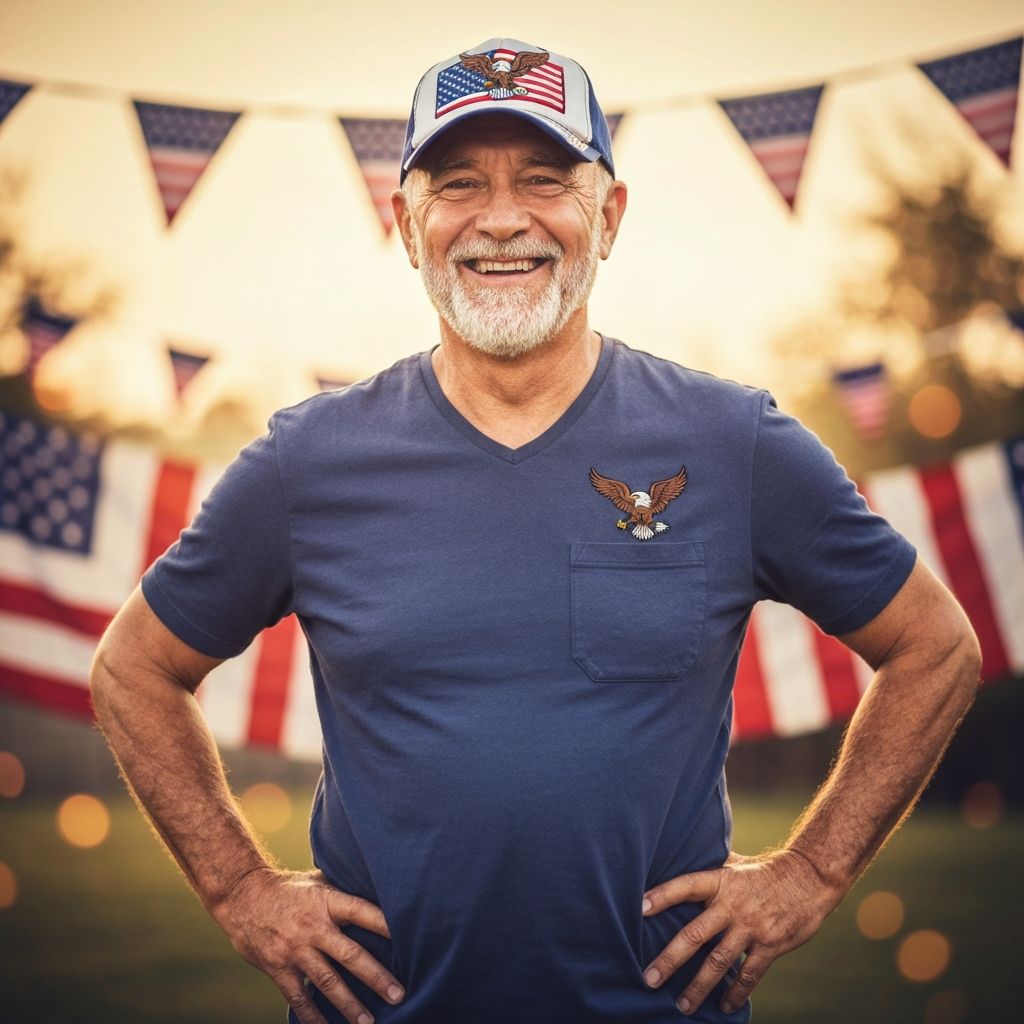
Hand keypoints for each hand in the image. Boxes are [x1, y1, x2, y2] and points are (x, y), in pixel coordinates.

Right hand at [211, 866, 404, 1023]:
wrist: (242, 895)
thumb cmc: (288, 888)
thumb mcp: (318, 882)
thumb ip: (343, 894)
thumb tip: (377, 892)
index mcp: (326, 901)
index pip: (362, 912)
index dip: (384, 923)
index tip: (409, 936)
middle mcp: (313, 926)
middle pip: (350, 954)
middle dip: (376, 976)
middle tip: (398, 994)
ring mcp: (294, 949)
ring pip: (327, 981)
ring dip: (349, 1004)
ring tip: (368, 1022)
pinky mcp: (278, 968)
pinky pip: (298, 997)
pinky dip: (313, 1016)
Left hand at [641, 850, 841, 1016]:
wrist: (809, 877)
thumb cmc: (764, 870)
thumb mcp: (734, 863)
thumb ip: (709, 869)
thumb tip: (678, 862)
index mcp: (721, 881)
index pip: (686, 886)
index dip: (662, 895)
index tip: (639, 908)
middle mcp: (733, 905)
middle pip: (695, 934)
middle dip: (670, 959)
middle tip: (649, 978)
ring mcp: (752, 927)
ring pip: (719, 962)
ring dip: (698, 986)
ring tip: (682, 1005)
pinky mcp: (771, 945)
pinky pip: (749, 975)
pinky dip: (735, 993)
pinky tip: (723, 1007)